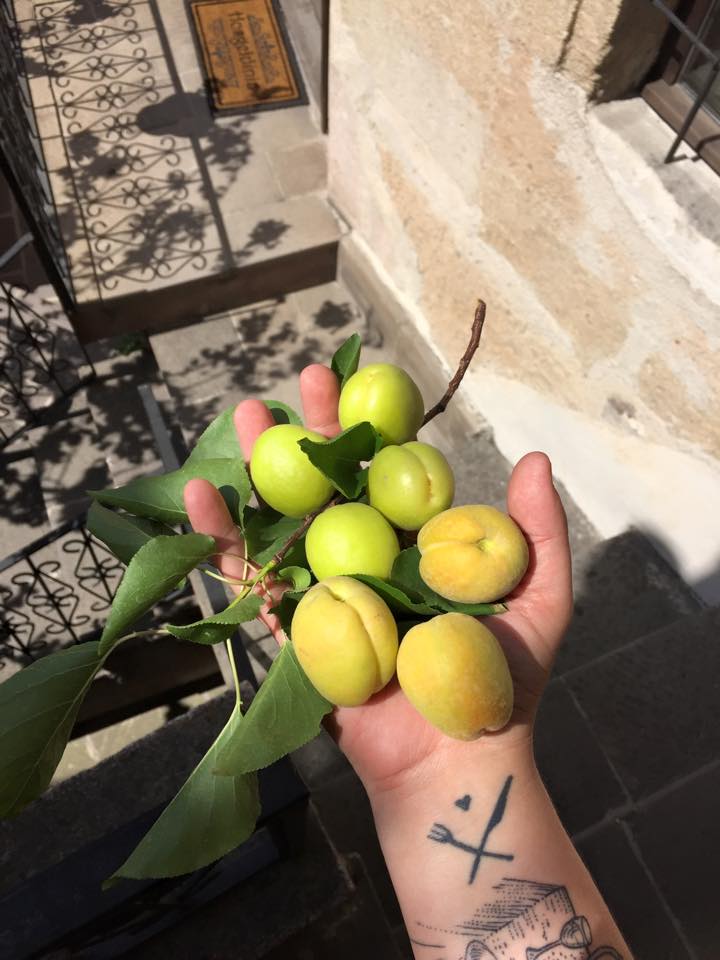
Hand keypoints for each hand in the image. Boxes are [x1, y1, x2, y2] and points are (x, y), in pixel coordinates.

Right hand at [183, 364, 572, 798]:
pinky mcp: (293, 630)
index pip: (389, 472)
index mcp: (415, 546)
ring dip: (263, 467)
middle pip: (334, 484)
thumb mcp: (539, 598)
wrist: (459, 756)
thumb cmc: (505, 681)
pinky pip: (254, 582)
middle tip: (300, 378)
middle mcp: (367, 560)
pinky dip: (223, 541)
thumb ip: (538, 533)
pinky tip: (200, 494)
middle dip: (315, 431)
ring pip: (288, 520)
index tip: (363, 380)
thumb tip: (532, 456)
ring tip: (244, 414)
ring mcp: (326, 593)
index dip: (374, 426)